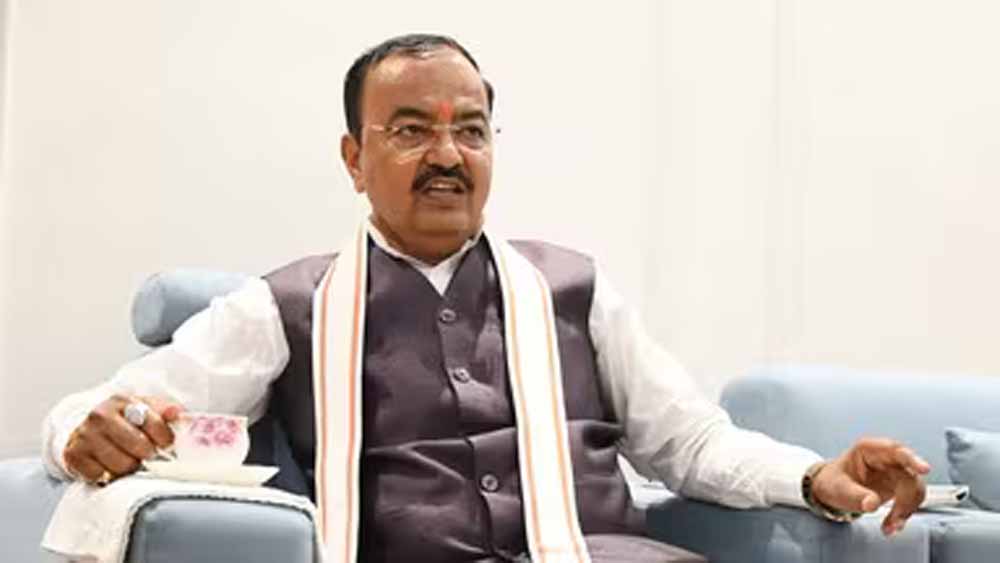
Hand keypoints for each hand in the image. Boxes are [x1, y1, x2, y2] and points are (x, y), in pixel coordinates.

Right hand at [63, 394, 183, 483]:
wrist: (90, 429)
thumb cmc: (125, 421)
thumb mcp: (147, 409)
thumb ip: (166, 411)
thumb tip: (177, 413)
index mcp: (122, 401)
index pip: (153, 422)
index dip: (165, 437)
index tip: (166, 444)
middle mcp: (100, 415)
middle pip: (138, 446)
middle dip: (148, 454)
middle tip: (148, 454)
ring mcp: (85, 435)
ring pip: (121, 464)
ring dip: (130, 467)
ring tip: (130, 460)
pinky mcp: (74, 455)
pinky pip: (101, 476)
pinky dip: (109, 476)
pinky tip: (111, 466)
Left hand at [811, 438, 929, 535]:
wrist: (832, 490)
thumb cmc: (833, 481)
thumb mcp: (838, 488)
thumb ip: (855, 495)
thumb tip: (872, 504)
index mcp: (869, 449)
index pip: (895, 450)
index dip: (912, 459)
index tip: (924, 469)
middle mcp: (886, 457)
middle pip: (909, 475)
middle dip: (906, 500)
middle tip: (896, 519)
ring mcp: (895, 471)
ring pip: (914, 489)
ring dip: (906, 510)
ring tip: (890, 526)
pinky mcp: (899, 485)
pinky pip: (911, 499)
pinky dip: (904, 514)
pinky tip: (892, 525)